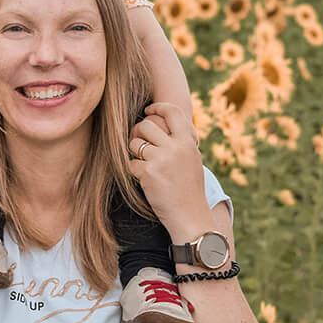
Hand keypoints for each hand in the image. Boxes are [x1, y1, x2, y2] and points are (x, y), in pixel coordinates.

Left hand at [127, 102, 208, 232]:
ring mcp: (161, 159)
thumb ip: (180, 143)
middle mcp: (176, 147)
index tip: (148, 110)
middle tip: (141, 146)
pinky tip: (145, 180)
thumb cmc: (189, 190)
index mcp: (188, 142)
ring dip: (135, 153)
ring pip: (135, 143)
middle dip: (139, 134)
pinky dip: (134, 171)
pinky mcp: (148, 172)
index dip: (157, 107)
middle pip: (146, 125)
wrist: (190, 216)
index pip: (172, 112)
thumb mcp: (192, 160)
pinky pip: (131, 164)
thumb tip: (161, 125)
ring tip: (145, 166)